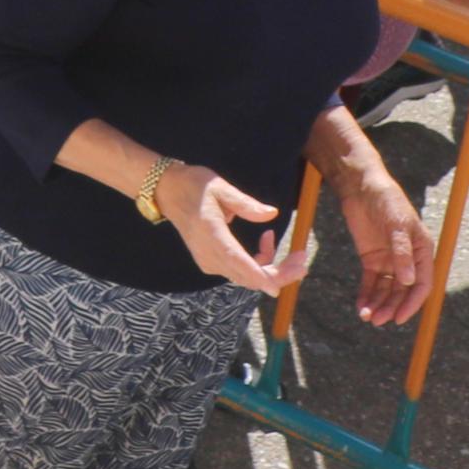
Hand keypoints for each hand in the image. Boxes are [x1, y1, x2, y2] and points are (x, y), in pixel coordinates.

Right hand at [159, 160, 312, 297]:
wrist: (166, 190)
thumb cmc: (194, 185)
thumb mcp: (221, 188)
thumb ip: (246, 204)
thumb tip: (272, 214)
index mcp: (211, 234)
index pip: (240, 264)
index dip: (264, 277)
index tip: (283, 283)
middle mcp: (209, 254)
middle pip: (249, 277)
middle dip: (280, 273)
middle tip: (302, 259)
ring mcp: (208, 260)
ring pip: (246, 277)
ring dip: (271, 268)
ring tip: (286, 248)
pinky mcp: (210, 261)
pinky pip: (239, 271)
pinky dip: (257, 263)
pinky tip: (265, 242)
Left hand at [333, 162, 431, 325]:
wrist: (362, 187)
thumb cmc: (387, 201)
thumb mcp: (397, 225)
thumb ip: (402, 253)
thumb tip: (408, 281)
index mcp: (422, 251)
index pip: (422, 284)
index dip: (412, 303)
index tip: (399, 318)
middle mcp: (408, 259)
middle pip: (403, 291)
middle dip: (392, 307)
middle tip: (378, 321)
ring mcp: (390, 260)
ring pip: (387, 289)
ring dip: (379, 304)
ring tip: (367, 317)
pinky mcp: (372, 258)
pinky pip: (371, 281)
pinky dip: (367, 294)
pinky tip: (360, 305)